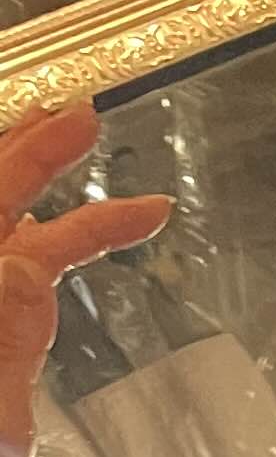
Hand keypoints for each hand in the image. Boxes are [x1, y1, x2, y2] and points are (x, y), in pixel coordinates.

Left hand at [0, 99, 172, 456]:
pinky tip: (78, 248)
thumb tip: (22, 263)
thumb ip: (4, 339)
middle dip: (36, 155)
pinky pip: (22, 288)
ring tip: (87, 158)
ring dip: (47, 198)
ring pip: (8, 239)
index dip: (31, 155)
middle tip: (86, 118)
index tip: (85, 120)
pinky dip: (52, 255)